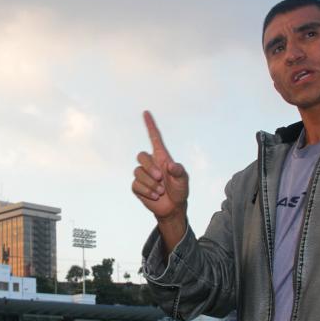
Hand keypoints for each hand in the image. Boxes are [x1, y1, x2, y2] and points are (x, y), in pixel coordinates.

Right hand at [132, 111, 189, 226]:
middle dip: (150, 167)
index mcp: (162, 158)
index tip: (146, 113)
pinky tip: (155, 196)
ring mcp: (143, 175)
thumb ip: (179, 172)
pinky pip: (136, 184)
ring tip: (161, 192)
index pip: (155, 138)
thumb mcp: (183, 181)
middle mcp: (151, 164)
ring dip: (150, 184)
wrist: (172, 208)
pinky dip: (147, 191)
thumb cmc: (179, 191)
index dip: (150, 126)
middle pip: (141, 155)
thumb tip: (170, 165)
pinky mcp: (137, 186)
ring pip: (138, 172)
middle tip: (160, 178)